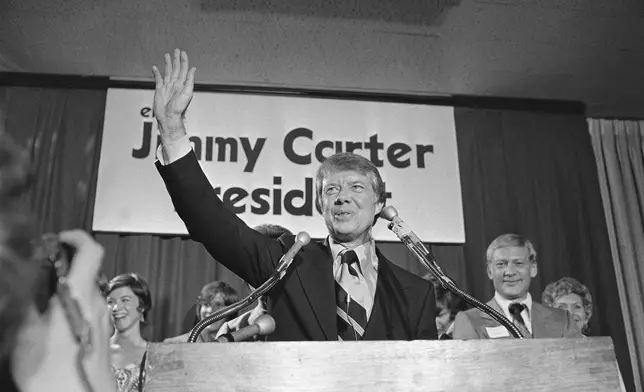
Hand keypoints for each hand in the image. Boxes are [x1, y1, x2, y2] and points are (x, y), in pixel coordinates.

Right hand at [12, 230, 114, 391]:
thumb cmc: (50, 371)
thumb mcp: (25, 333)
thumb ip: (28, 301)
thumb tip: (25, 279)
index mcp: (81, 295)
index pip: (91, 250)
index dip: (77, 237)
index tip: (58, 238)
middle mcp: (98, 303)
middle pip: (89, 271)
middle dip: (66, 266)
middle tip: (39, 271)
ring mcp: (105, 319)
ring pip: (89, 291)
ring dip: (69, 288)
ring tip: (42, 300)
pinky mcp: (104, 334)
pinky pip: (91, 309)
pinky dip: (75, 305)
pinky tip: (55, 322)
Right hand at [152, 48, 195, 142]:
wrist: (168, 117)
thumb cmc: (179, 108)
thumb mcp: (187, 93)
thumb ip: (190, 80)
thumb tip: (193, 69)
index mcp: (182, 84)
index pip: (184, 69)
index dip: (184, 60)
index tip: (183, 53)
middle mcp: (175, 84)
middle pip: (176, 68)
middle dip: (176, 59)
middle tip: (176, 50)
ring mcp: (167, 86)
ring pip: (168, 72)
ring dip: (168, 63)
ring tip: (167, 55)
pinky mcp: (160, 90)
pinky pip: (158, 79)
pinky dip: (157, 73)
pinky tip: (155, 68)